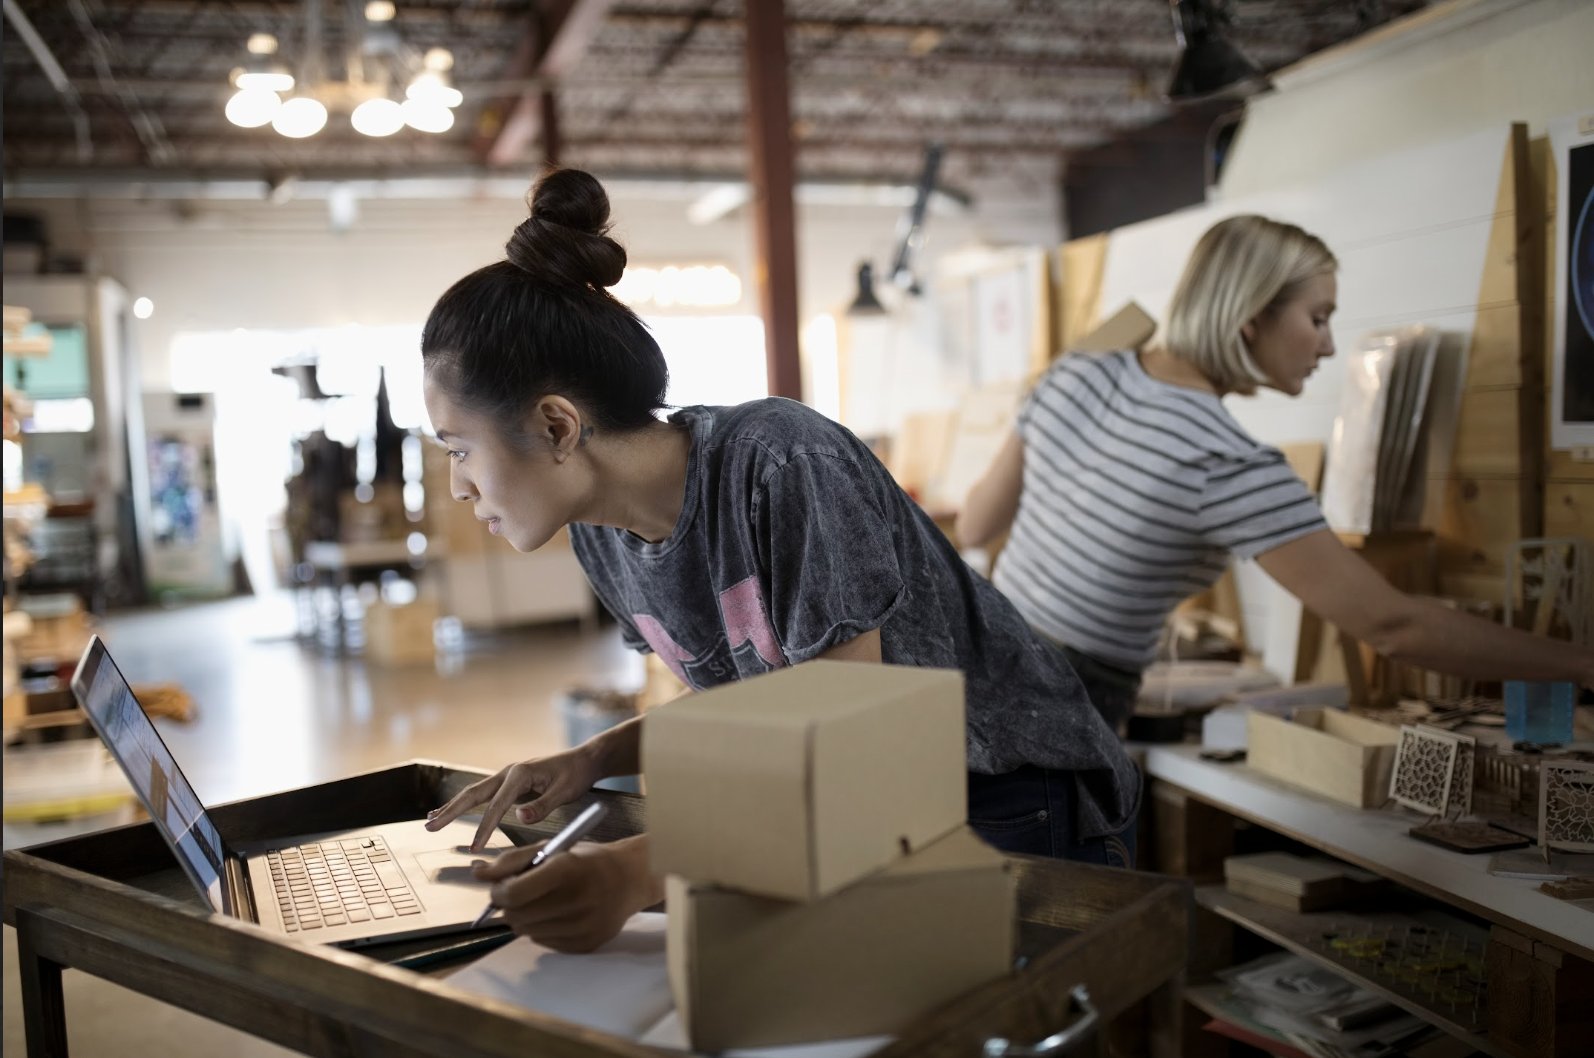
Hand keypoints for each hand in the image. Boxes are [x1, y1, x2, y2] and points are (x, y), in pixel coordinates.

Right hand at [426, 746, 601, 851]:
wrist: (583, 759)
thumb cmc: (576, 775)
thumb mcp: (566, 791)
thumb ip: (543, 805)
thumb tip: (519, 816)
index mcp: (520, 774)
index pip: (496, 805)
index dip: (485, 828)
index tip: (475, 848)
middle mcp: (508, 772)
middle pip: (473, 794)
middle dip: (451, 811)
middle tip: (430, 827)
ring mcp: (506, 776)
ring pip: (473, 793)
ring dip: (452, 807)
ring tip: (431, 820)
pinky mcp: (508, 782)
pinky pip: (481, 794)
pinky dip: (463, 803)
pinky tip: (450, 810)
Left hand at [471, 834, 659, 953]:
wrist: (631, 878)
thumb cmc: (588, 861)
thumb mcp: (553, 849)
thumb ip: (513, 861)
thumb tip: (478, 874)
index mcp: (568, 869)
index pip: (514, 893)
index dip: (498, 892)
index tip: (500, 887)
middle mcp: (578, 900)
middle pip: (516, 915)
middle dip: (509, 905)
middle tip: (520, 894)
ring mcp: (583, 926)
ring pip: (526, 931)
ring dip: (525, 917)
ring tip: (543, 902)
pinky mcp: (586, 945)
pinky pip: (543, 942)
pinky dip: (542, 929)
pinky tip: (558, 914)